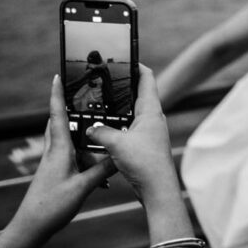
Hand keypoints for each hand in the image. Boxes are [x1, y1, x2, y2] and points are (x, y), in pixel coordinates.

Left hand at [12, 76, 116, 237]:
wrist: (32, 226)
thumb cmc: (52, 206)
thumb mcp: (83, 187)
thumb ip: (103, 169)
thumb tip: (120, 154)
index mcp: (59, 150)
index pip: (57, 116)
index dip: (56, 95)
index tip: (57, 77)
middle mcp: (54, 152)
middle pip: (60, 123)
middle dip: (68, 108)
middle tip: (81, 95)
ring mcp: (54, 162)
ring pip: (67, 139)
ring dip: (80, 134)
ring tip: (97, 131)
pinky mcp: (56, 172)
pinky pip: (71, 154)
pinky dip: (82, 152)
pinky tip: (95, 161)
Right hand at [87, 65, 179, 205]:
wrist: (157, 188)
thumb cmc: (144, 163)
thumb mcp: (116, 143)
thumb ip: (100, 131)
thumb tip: (90, 128)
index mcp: (150, 111)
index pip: (147, 80)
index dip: (137, 67)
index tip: (126, 59)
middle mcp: (152, 119)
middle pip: (139, 94)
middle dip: (125, 86)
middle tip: (107, 80)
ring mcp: (149, 132)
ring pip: (133, 113)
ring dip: (120, 108)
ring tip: (102, 103)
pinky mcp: (144, 144)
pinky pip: (129, 129)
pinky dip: (118, 126)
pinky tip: (105, 130)